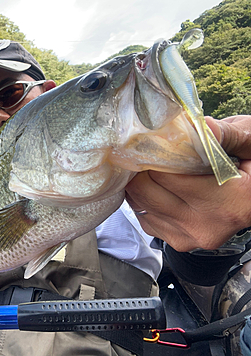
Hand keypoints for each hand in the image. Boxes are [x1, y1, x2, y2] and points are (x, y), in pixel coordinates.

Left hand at [125, 115, 250, 251]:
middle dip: (141, 168)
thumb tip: (196, 126)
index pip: (167, 175)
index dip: (155, 153)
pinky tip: (156, 186)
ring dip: (139, 183)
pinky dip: (144, 200)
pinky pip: (145, 218)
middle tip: (146, 151)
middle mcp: (205, 225)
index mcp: (229, 202)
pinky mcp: (178, 242)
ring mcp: (189, 237)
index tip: (152, 139)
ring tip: (151, 166)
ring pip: (139, 205)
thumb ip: (225, 135)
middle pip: (145, 191)